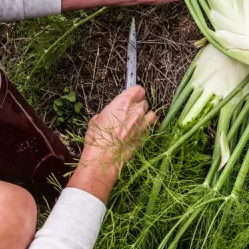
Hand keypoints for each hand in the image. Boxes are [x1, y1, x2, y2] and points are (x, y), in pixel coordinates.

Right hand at [67, 86, 156, 202]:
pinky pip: (149, 128)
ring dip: (145, 116)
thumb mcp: (97, 119)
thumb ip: (109, 111)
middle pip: (144, 102)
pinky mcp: (145, 136)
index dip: (135, 92)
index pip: (138, 89)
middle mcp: (136, 111)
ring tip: (136, 121)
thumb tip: (112, 113)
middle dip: (138, 106)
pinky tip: (136, 132)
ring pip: (151, 114)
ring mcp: (143, 124)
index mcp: (123, 103)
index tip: (131, 96)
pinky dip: (145, 128)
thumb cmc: (97, 139)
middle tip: (129, 112)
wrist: (104, 159)